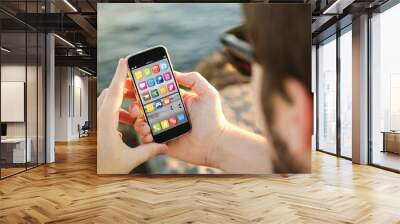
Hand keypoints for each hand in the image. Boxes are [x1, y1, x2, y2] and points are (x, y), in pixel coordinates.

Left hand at [97, 58, 166, 173]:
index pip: (115, 91)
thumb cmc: (104, 167)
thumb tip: (164, 146)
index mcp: (106, 121)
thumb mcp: (130, 159)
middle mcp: (99, 118)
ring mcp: (96, 122)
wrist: (87, 176)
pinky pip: (106, 112)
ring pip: (108, 102)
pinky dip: (118, 113)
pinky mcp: (96, 128)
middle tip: (139, 92)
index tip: (125, 60)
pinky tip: (127, 126)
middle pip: (112, 93)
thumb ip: (149, 150)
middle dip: (127, 90)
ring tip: (135, 115)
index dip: (121, 74)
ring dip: (123, 104)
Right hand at [134, 71, 228, 167]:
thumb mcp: (207, 93)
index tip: (130, 82)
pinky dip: (143, 136)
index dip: (142, 87)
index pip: (154, 91)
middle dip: (134, 104)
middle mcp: (166, 113)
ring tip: (142, 122)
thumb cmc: (214, 118)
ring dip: (138, 121)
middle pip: (144, 106)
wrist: (216, 143)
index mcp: (174, 100)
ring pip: (142, 122)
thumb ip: (193, 79)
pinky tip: (148, 133)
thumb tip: (173, 72)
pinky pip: (147, 140)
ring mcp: (163, 128)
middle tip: (133, 104)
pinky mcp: (162, 143)